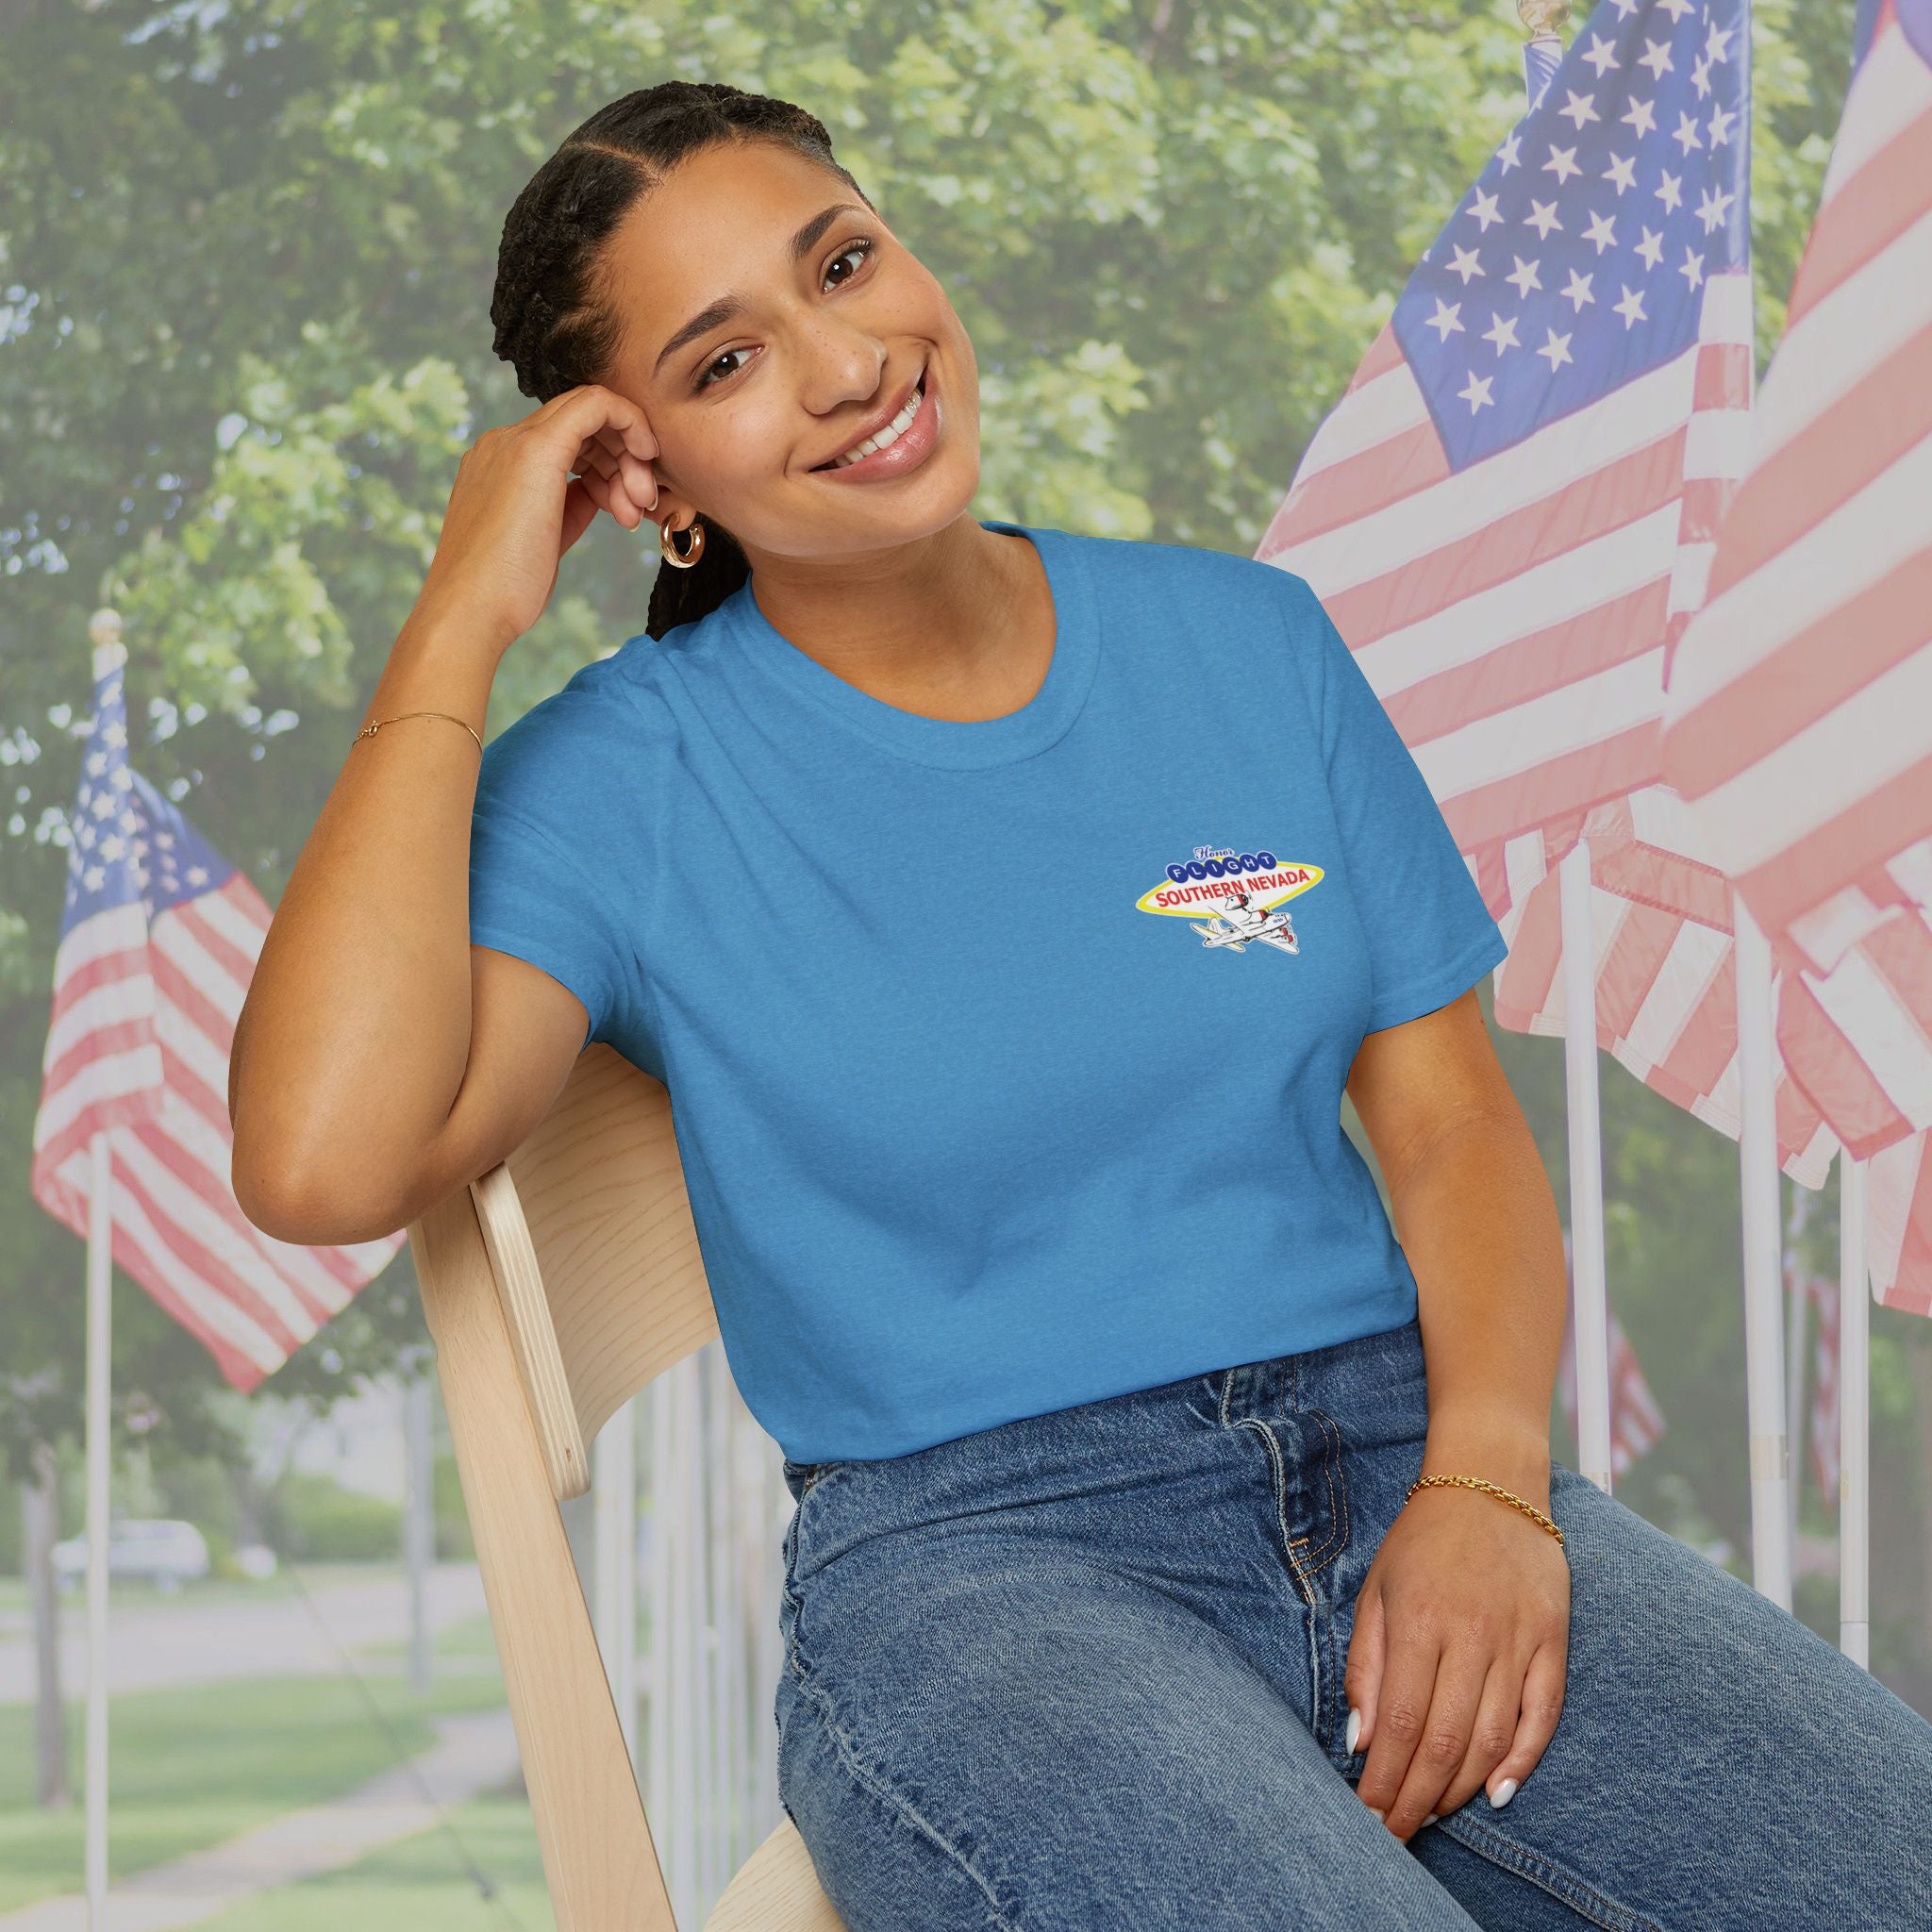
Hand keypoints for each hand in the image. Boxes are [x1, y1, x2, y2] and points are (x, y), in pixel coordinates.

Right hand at [409, 383, 660, 660]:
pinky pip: (596, 405)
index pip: (566, 437)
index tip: (628, 502)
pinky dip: (631, 424)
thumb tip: (601, 490)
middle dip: (624, 458)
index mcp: (499, 462)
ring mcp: (514, 441)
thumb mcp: (547, 537)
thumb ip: (570, 504)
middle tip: (642, 506)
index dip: (608, 462)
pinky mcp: (535, 449)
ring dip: (629, 457)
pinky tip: (645, 458)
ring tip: (635, 512)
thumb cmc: (505, 590)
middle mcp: (502, 442)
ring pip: (592, 412)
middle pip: (581, 422)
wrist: (471, 611)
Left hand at [1344, 1474, 1569, 1840]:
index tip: (1368, 1816)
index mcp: (1419, 1620)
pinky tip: (1497, 1792)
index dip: (1385, 1780)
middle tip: (1397, 1833)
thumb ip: (1366, 1665)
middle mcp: (1471, 1634)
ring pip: (1492, 1738)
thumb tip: (1360, 1740)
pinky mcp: (1553, 1640)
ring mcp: (1518, 1638)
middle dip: (1417, 1799)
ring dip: (1461, 1788)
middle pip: (1445, 1741)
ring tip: (1433, 1814)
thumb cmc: (1423, 1540)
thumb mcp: (1376, 1590)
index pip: (1401, 1723)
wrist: (1491, 1482)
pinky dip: (1522, 1760)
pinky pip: (1543, 1715)